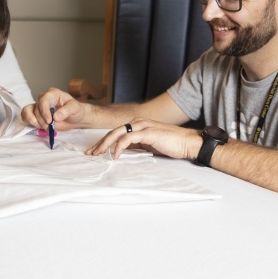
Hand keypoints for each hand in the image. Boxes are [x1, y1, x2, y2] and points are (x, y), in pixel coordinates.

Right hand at [21, 87, 85, 130]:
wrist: (74, 118)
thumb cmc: (75, 110)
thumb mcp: (75, 108)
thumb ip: (66, 111)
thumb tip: (56, 117)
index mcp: (53, 94)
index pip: (43, 100)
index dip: (44, 111)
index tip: (49, 121)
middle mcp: (44, 98)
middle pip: (36, 109)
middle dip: (42, 120)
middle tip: (51, 128)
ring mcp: (38, 106)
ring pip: (28, 112)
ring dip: (35, 122)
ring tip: (45, 128)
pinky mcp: (36, 114)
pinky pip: (26, 116)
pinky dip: (29, 122)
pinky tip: (37, 126)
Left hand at [86, 118, 200, 159]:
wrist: (187, 142)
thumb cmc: (170, 144)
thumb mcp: (148, 144)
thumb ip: (136, 145)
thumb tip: (122, 151)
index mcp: (137, 124)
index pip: (116, 132)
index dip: (104, 141)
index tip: (95, 151)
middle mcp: (138, 122)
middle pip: (113, 131)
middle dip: (100, 142)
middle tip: (90, 153)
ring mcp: (142, 126)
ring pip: (117, 133)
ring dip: (105, 144)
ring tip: (98, 154)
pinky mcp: (147, 132)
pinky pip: (128, 138)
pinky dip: (119, 147)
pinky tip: (115, 156)